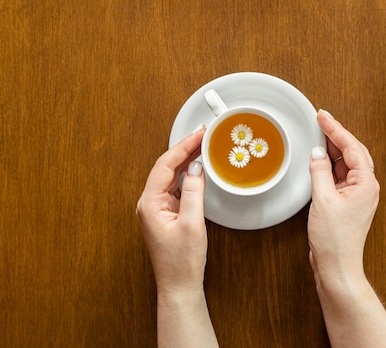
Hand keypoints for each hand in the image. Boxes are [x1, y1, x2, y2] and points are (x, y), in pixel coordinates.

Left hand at [136, 126, 207, 295]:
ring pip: (171, 175)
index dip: (182, 146)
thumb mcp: (192, 223)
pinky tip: (197, 167)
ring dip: (186, 159)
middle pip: (166, 167)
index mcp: (149, 204)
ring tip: (202, 145)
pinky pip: (175, 186)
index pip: (165, 165)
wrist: (179, 284)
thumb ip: (194, 191)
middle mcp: (149, 203)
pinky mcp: (165, 213)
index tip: (198, 134)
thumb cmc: (182, 261)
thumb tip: (196, 168)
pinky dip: (187, 174)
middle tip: (203, 134)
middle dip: (184, 148)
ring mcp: (156, 208)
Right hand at [307, 110, 378, 285]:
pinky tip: (319, 161)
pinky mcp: (347, 202)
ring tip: (318, 135)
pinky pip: (339, 176)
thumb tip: (317, 153)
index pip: (351, 147)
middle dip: (336, 135)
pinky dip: (328, 166)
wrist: (337, 266)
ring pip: (346, 164)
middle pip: (352, 152)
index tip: (322, 116)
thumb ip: (319, 172)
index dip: (336, 129)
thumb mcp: (323, 200)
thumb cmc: (335, 239)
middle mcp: (365, 187)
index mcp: (366, 183)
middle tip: (320, 120)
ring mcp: (357, 195)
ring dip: (332, 150)